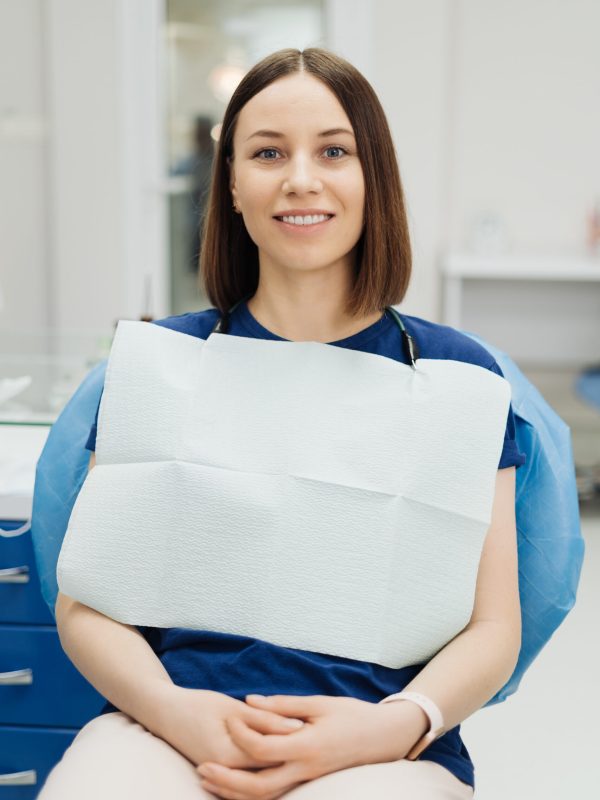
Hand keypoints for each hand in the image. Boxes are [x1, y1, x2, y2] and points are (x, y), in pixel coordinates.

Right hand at [154, 685, 306, 769]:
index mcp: (230, 754)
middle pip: (271, 770)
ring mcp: (223, 775)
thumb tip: (297, 727)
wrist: (164, 713)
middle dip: (291, 755)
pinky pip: (249, 774)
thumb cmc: (197, 705)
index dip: (295, 741)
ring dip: (279, 763)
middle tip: (310, 735)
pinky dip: (264, 766)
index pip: (274, 755)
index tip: (312, 725)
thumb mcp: (232, 708)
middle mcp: (227, 771)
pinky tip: (278, 753)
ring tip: (296, 745)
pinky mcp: (221, 772)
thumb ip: (264, 719)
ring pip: (261, 777)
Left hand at [196, 693, 426, 799]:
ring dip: (234, 792)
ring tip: (208, 780)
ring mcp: (307, 781)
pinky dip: (251, 793)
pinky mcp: (307, 782)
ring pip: (265, 798)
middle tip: (200, 768)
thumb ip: (283, 705)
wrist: (383, 737)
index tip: (228, 718)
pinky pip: (275, 794)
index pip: (263, 748)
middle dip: (226, 781)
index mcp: (307, 746)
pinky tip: (233, 784)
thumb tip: (248, 702)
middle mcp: (305, 770)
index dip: (241, 734)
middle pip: (258, 788)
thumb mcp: (319, 703)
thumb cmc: (351, 715)